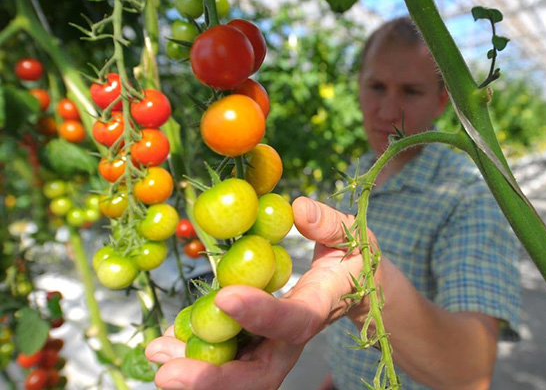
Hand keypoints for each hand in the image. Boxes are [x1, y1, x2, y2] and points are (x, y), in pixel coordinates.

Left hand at [145, 196, 373, 389]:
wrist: (353, 289)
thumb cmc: (352, 261)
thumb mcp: (353, 237)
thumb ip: (330, 224)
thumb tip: (298, 208)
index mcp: (317, 308)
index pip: (291, 321)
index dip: (260, 314)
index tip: (224, 296)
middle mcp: (290, 340)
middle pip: (256, 374)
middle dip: (214, 379)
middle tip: (168, 373)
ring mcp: (270, 346)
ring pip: (235, 376)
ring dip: (194, 372)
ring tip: (156, 353)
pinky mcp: (254, 344)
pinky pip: (225, 359)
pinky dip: (193, 354)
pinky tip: (164, 342)